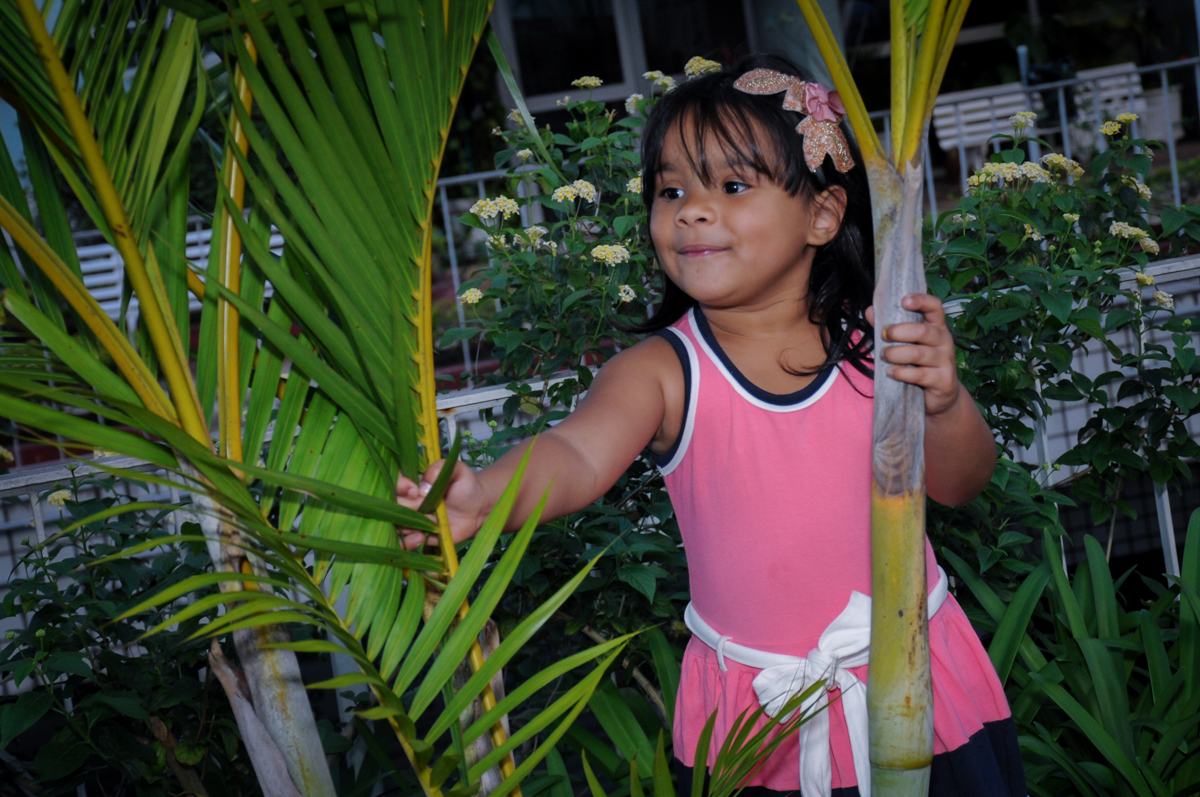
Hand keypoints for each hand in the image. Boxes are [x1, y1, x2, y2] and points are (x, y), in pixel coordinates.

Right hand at [395, 460, 489, 550]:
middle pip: (393, 504)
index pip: (394, 481)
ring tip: (433, 521)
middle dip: (409, 506)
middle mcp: (408, 501)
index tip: (415, 491)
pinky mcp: (417, 536)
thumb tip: (423, 486)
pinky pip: (403, 543)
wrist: (478, 510)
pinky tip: (422, 537)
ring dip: (410, 525)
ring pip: (395, 524)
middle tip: (427, 506)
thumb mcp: (458, 470)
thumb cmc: (465, 486)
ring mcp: (411, 519)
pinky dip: (409, 542)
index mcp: (413, 482)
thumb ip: (440, 469)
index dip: (400, 486)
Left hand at [866, 294, 960, 416]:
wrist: (940, 395)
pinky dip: (902, 373)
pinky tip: (891, 373)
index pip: (935, 307)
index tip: (904, 301)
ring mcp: (946, 361)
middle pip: (923, 331)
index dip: (921, 300)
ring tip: (884, 356)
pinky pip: (920, 375)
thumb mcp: (905, 344)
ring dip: (896, 354)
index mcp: (936, 327)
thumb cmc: (919, 365)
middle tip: (883, 336)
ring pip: (919, 353)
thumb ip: (889, 328)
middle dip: (899, 332)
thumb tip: (869, 311)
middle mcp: (944, 340)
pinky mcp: (943, 380)